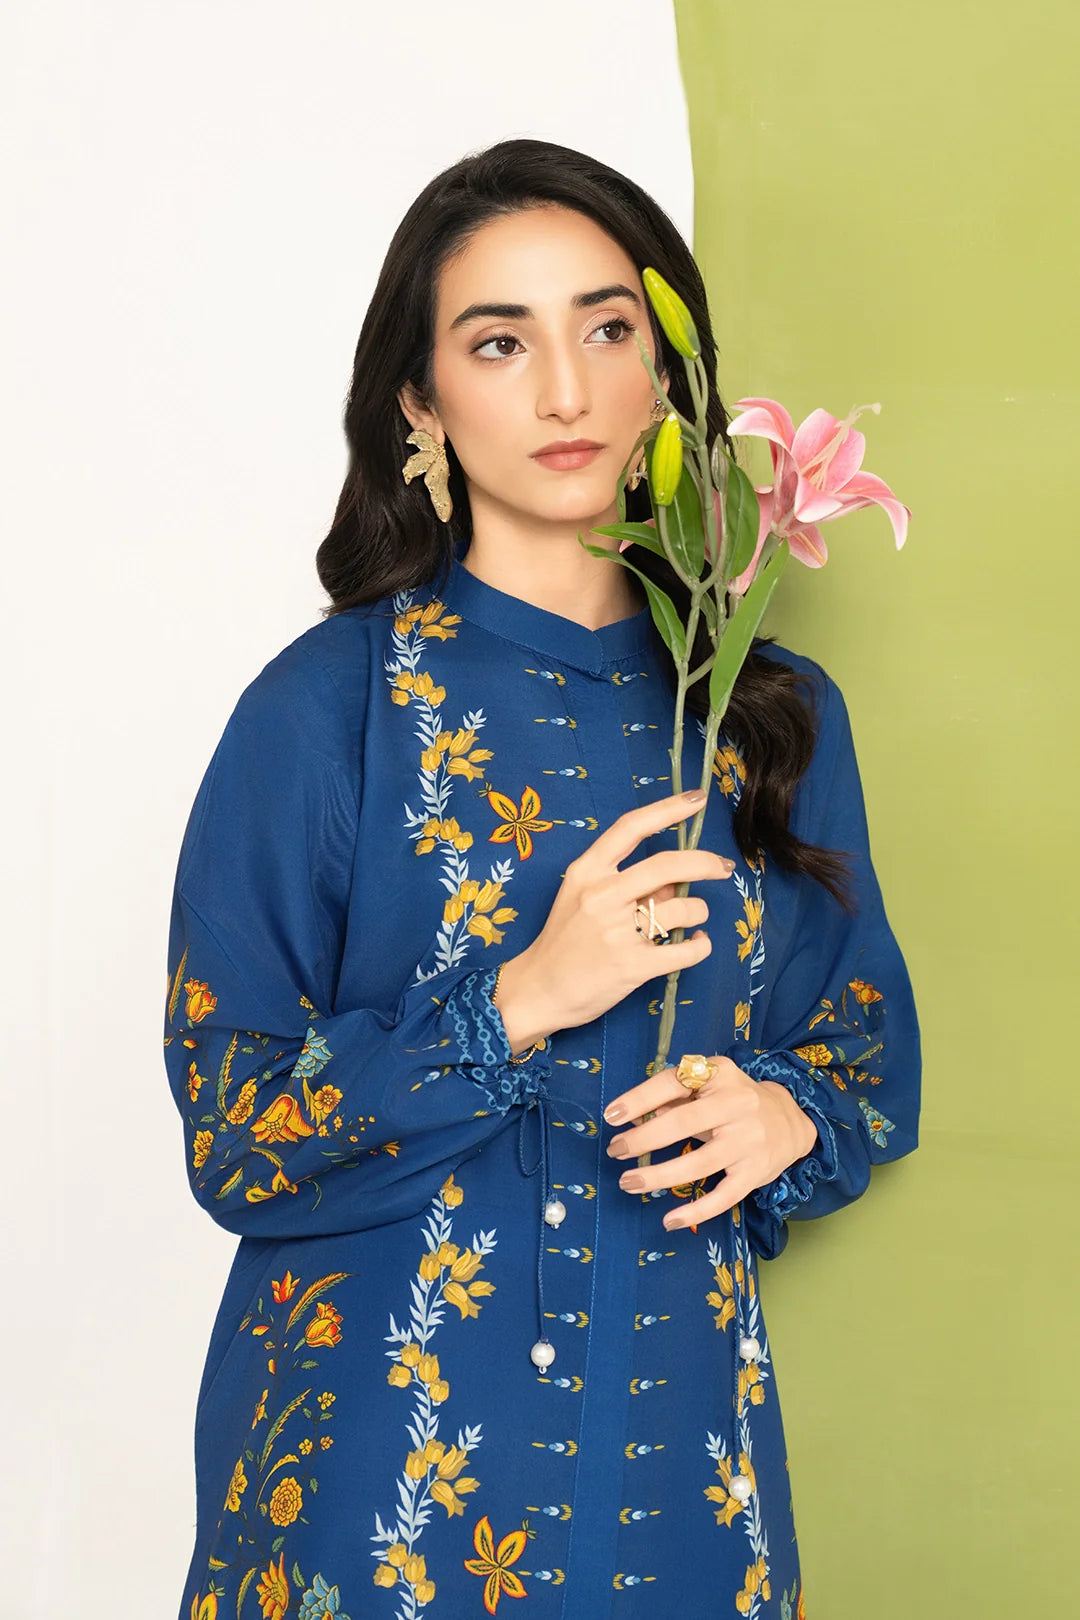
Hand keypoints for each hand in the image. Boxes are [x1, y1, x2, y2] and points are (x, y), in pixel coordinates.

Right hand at [494, 790, 735, 1052]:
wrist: (538, 990)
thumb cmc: (563, 941)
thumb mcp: (582, 898)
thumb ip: (627, 883)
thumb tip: (675, 879)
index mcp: (587, 872)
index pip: (631, 828)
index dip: (668, 809)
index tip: (697, 799)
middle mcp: (601, 896)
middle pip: (667, 866)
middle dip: (705, 863)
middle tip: (724, 867)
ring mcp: (617, 932)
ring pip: (683, 908)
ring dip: (699, 912)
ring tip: (694, 920)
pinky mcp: (632, 966)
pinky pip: (685, 950)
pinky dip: (701, 945)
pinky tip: (697, 943)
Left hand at [602, 1057, 819, 1229]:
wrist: (792, 1119)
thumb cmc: (736, 1101)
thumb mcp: (709, 1086)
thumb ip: (674, 1098)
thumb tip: (634, 1116)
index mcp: (719, 1074)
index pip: (673, 1082)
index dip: (639, 1099)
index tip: (611, 1116)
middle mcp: (736, 1104)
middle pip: (683, 1123)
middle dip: (643, 1139)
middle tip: (615, 1150)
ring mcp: (748, 1140)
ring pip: (698, 1164)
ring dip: (658, 1176)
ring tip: (629, 1182)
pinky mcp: (756, 1172)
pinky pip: (723, 1196)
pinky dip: (696, 1211)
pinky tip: (670, 1220)